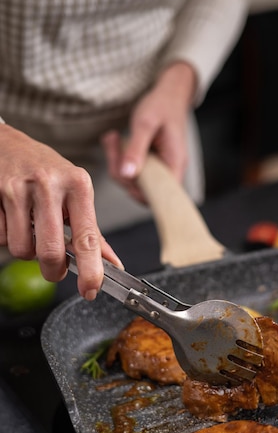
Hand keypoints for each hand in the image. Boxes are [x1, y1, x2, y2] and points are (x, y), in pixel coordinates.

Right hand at [0, 124, 122, 299]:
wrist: (7, 143)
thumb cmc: (47, 170)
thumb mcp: (76, 193)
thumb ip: (92, 231)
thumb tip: (112, 263)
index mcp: (78, 185)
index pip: (87, 237)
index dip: (91, 270)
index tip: (91, 289)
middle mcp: (49, 185)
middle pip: (49, 252)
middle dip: (52, 271)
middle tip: (55, 269)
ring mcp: (18, 188)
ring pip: (21, 249)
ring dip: (26, 250)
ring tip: (31, 230)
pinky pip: (2, 237)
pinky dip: (8, 235)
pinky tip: (13, 217)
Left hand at [101, 60, 196, 202]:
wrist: (170, 94)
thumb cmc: (162, 105)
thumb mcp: (146, 123)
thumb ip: (136, 149)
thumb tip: (127, 175)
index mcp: (175, 164)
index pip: (160, 196)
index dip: (139, 192)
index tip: (123, 173)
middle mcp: (169, 171)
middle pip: (142, 190)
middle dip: (121, 171)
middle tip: (112, 143)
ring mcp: (160, 169)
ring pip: (134, 181)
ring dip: (117, 162)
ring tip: (112, 138)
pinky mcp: (150, 164)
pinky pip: (133, 171)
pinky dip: (120, 158)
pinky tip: (115, 140)